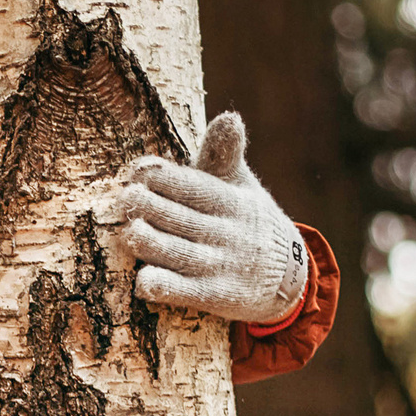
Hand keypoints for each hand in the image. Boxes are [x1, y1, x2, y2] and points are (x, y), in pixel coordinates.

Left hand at [123, 112, 308, 325]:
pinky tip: (143, 283)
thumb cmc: (248, 221)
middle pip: (186, 220)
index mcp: (234, 203)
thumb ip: (225, 156)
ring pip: (183, 255)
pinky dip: (166, 287)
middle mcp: (230, 235)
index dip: (167, 178)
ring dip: (155, 245)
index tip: (138, 171)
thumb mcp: (243, 187)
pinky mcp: (217, 298)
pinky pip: (188, 293)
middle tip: (125, 198)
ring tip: (130, 233)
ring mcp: (223, 268)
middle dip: (154, 207)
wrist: (289, 278)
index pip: (198, 187)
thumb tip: (230, 116)